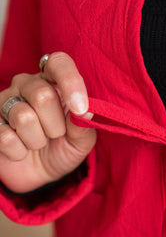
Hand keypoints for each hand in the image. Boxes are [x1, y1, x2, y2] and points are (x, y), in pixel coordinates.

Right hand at [0, 52, 95, 193]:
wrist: (40, 173)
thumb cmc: (63, 147)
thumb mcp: (81, 141)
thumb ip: (83, 125)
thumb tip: (86, 111)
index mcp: (52, 81)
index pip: (58, 63)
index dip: (70, 82)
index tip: (80, 108)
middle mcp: (26, 85)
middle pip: (42, 95)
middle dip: (55, 125)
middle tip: (55, 135)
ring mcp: (5, 102)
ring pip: (23, 117)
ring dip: (37, 140)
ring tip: (38, 143)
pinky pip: (6, 137)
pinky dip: (20, 152)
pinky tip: (21, 150)